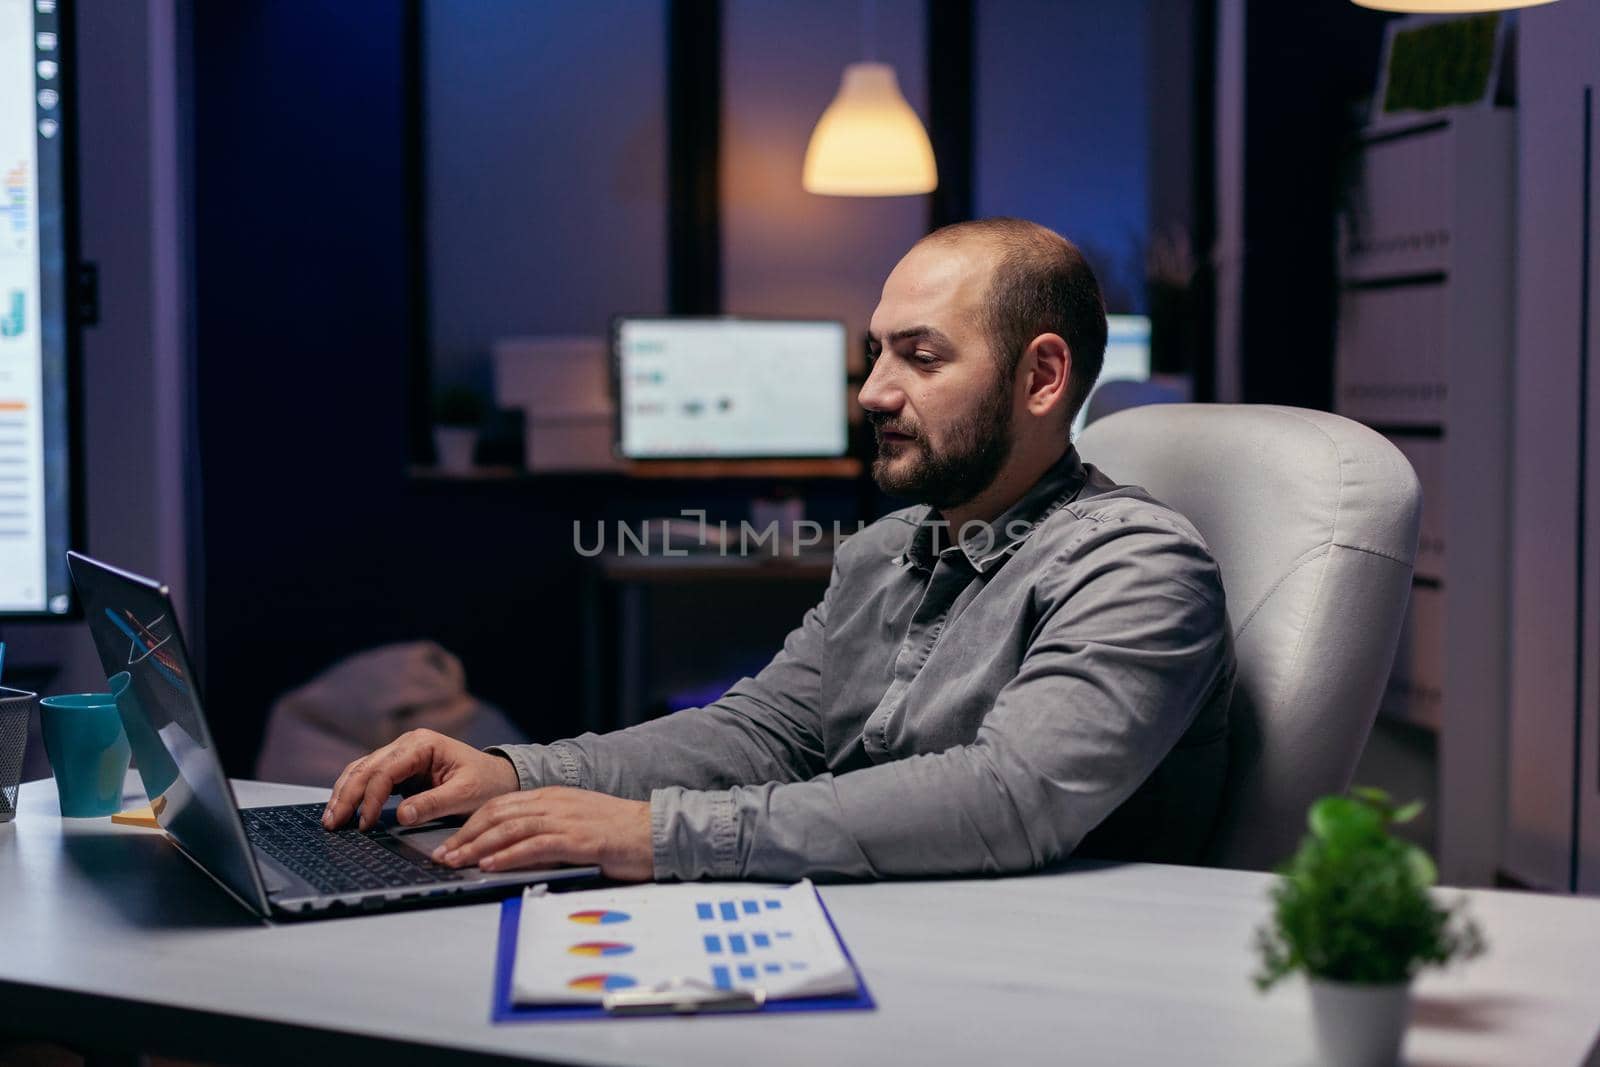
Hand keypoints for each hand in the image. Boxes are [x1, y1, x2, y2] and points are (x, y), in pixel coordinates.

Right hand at [322, 728, 520, 830]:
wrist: (499, 778)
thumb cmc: (487, 783)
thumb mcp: (465, 794)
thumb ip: (434, 804)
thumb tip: (402, 816)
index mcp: (423, 744)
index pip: (386, 770)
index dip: (371, 797)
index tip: (366, 824)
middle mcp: (408, 744)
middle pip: (366, 768)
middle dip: (347, 796)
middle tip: (332, 824)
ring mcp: (402, 755)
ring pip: (362, 771)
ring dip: (345, 794)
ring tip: (331, 820)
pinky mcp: (400, 770)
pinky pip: (370, 779)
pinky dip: (356, 794)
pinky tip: (344, 811)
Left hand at [433, 786, 653, 881]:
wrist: (656, 830)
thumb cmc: (620, 831)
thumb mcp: (578, 822)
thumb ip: (549, 829)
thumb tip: (516, 849)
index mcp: (554, 796)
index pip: (501, 805)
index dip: (471, 823)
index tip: (451, 842)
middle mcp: (555, 803)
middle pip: (498, 814)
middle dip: (465, 835)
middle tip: (443, 855)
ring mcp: (566, 819)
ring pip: (510, 828)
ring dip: (478, 847)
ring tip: (456, 862)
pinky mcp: (578, 840)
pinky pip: (535, 845)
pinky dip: (508, 855)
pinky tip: (491, 865)